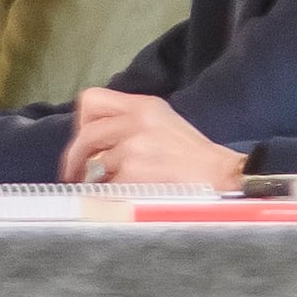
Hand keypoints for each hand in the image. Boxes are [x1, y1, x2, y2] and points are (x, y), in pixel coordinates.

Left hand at [66, 90, 250, 187]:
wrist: (221, 177)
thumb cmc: (193, 156)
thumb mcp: (162, 123)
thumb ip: (129, 123)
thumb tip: (93, 141)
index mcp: (144, 105)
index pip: (92, 100)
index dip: (82, 123)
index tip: (85, 142)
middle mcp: (136, 120)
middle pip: (85, 134)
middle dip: (75, 158)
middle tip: (75, 174)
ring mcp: (134, 145)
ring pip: (93, 163)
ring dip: (96, 180)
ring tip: (109, 187)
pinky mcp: (134, 171)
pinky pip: (105, 186)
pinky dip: (110, 194)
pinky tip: (126, 196)